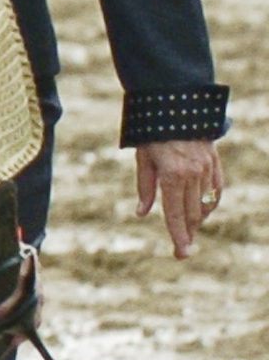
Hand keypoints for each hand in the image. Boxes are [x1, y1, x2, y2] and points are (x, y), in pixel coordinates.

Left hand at [136, 137, 223, 257]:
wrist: (177, 106)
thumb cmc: (152, 134)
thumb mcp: (142, 158)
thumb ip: (145, 187)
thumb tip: (142, 213)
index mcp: (172, 175)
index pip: (175, 213)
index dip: (177, 235)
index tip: (180, 253)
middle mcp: (192, 175)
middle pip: (192, 214)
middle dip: (187, 235)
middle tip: (182, 252)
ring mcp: (206, 170)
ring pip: (205, 204)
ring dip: (197, 221)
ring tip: (188, 232)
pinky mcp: (214, 164)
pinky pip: (216, 191)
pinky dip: (210, 205)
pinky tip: (202, 213)